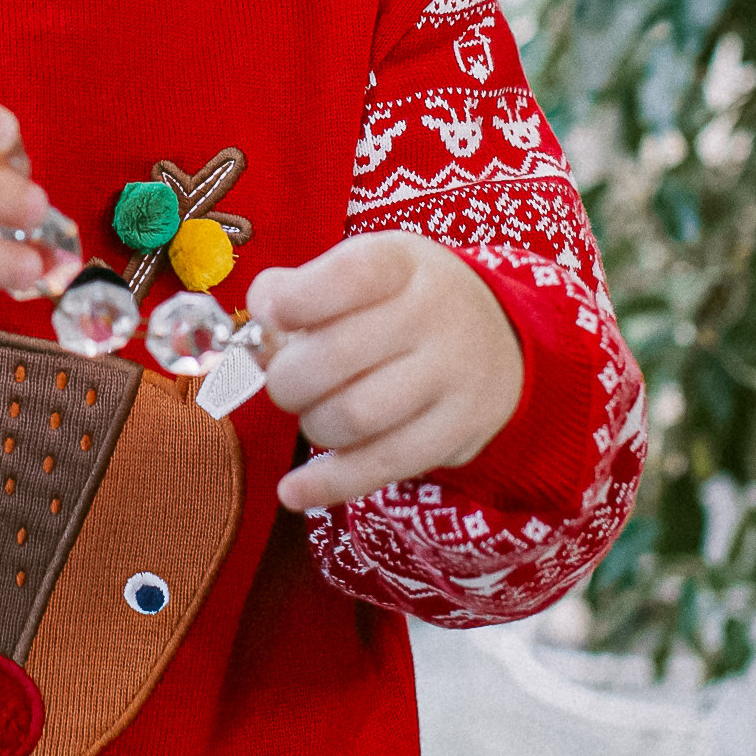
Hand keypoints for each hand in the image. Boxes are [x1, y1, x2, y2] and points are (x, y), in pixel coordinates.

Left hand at [245, 232, 523, 511]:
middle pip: (336, 356)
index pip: (350, 275)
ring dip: (311, 423)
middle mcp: (436, 314)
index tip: (270, 316)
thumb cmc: (404, 302)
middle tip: (286, 381)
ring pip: (354, 416)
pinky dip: (328, 484)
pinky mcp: (457, 433)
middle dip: (286, 379)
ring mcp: (452, 377)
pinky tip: (292, 491)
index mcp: (403, 263)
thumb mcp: (363, 270)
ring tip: (315, 411)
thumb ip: (299, 289)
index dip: (298, 300)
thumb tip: (258, 321)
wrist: (498, 341)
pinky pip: (382, 466)